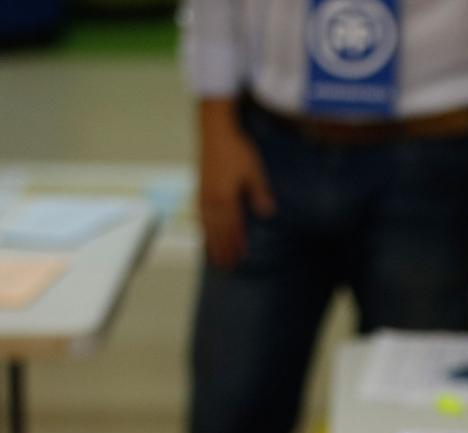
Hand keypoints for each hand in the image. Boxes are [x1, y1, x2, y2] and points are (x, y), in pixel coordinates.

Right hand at [197, 102, 276, 268]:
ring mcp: (203, 194)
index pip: (233, 227)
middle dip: (223, 250)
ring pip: (207, 226)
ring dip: (211, 243)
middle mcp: (212, 200)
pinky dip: (203, 229)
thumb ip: (260, 193)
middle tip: (227, 268)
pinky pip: (200, 215)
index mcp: (226, 198)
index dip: (237, 244)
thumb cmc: (237, 149)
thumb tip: (267, 214)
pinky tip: (205, 234)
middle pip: (218, 231)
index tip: (241, 258)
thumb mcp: (254, 170)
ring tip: (214, 259)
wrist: (215, 131)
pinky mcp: (200, 188)